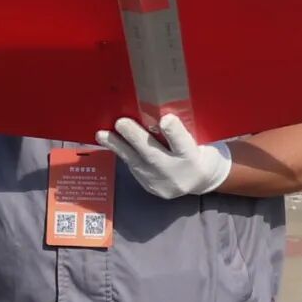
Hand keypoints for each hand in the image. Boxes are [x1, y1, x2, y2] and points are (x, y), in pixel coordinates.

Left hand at [95, 114, 232, 199]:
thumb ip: (179, 131)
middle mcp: (176, 172)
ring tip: (101, 135)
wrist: (199, 182)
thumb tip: (161, 115)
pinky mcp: (149, 187)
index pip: (182, 143)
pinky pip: (133, 167)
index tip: (166, 119)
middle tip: (121, 122)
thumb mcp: (197, 139)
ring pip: (136, 162)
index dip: (174, 132)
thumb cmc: (196, 152)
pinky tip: (109, 142)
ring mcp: (160, 182)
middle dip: (135, 138)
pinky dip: (122, 153)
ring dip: (118, 146)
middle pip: (153, 154)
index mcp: (192, 156)